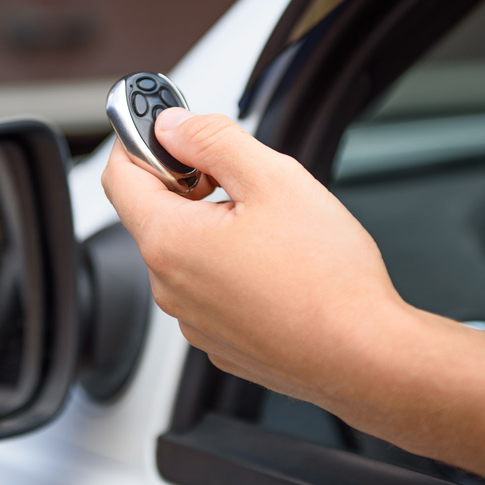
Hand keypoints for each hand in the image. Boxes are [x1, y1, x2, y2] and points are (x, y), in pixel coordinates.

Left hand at [102, 108, 406, 406]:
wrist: (364, 357)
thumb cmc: (327, 280)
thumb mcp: (272, 179)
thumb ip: (212, 141)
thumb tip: (173, 127)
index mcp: (170, 242)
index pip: (120, 175)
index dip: (139, 140)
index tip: (164, 127)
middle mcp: (170, 286)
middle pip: (153, 213)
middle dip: (186, 183)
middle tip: (234, 175)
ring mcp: (192, 318)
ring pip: (184, 249)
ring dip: (209, 224)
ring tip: (265, 225)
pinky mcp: (217, 337)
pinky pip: (205, 286)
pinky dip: (225, 264)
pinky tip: (269, 264)